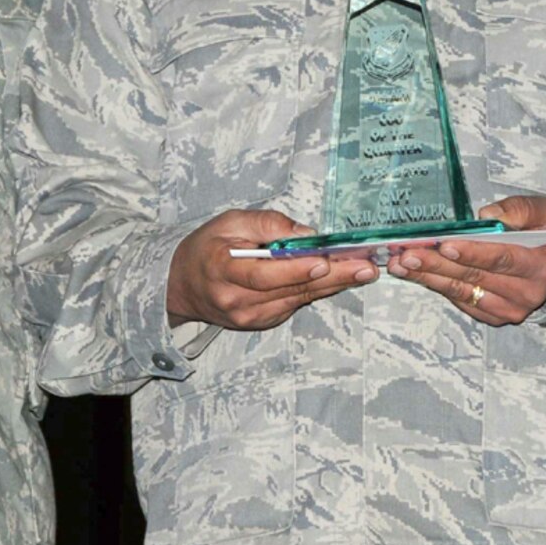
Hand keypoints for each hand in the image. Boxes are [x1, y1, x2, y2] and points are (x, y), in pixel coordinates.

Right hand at [166, 208, 376, 330]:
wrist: (181, 285)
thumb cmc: (206, 248)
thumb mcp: (229, 222)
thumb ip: (267, 225)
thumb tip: (305, 234)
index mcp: (224, 271)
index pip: (264, 275)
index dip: (296, 270)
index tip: (324, 261)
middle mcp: (237, 301)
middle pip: (290, 290)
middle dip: (332, 277)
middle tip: (364, 268)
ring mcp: (249, 317)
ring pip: (298, 299)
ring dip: (333, 285)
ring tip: (363, 271)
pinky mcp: (260, 322)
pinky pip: (294, 304)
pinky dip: (317, 291)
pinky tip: (340, 279)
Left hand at [386, 195, 545, 325]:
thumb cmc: (544, 233)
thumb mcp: (541, 211)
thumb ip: (517, 210)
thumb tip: (486, 217)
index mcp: (540, 266)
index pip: (501, 259)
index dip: (471, 253)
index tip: (444, 246)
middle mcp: (526, 293)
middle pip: (475, 277)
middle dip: (438, 265)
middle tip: (409, 255)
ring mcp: (509, 309)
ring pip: (463, 291)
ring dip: (429, 277)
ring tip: (402, 265)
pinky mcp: (494, 316)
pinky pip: (461, 300)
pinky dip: (437, 286)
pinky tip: (417, 274)